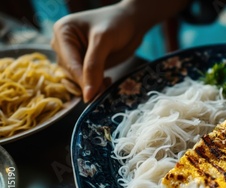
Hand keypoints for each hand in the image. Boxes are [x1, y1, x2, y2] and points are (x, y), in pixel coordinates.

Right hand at [51, 0, 189, 101]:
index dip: (81, 81)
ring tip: (107, 83)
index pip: (70, 63)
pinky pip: (86, 79)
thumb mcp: (104, 41)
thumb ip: (94, 67)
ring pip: (77, 79)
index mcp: (63, 33)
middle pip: (71, 73)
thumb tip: (87, 95)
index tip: (90, 98)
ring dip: (92, 85)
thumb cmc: (118, 24)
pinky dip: (96, 84)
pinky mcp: (85, 63)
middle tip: (104, 91)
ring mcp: (74, 55)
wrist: (133, 22)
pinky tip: (107, 82)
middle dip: (87, 83)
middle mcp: (64, 44)